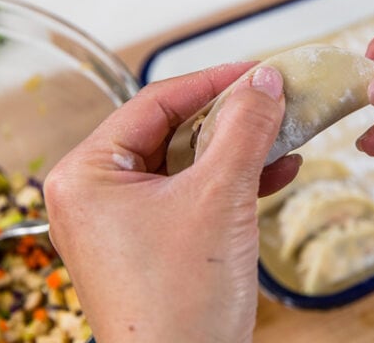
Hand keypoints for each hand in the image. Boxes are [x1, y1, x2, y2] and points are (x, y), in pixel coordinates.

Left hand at [43, 63, 299, 342]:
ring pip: (189, 162)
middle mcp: (97, 193)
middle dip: (230, 118)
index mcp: (88, 173)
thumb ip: (243, 129)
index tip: (258, 70)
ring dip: (239, 148)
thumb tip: (264, 80)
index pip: (154, 102)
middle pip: (172, 130)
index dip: (212, 81)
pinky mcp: (154, 242)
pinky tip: (278, 170)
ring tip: (285, 132)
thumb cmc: (179, 304)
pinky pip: (195, 194)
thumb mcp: (218, 198)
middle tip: (275, 99)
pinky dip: (234, 181)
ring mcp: (126, 220)